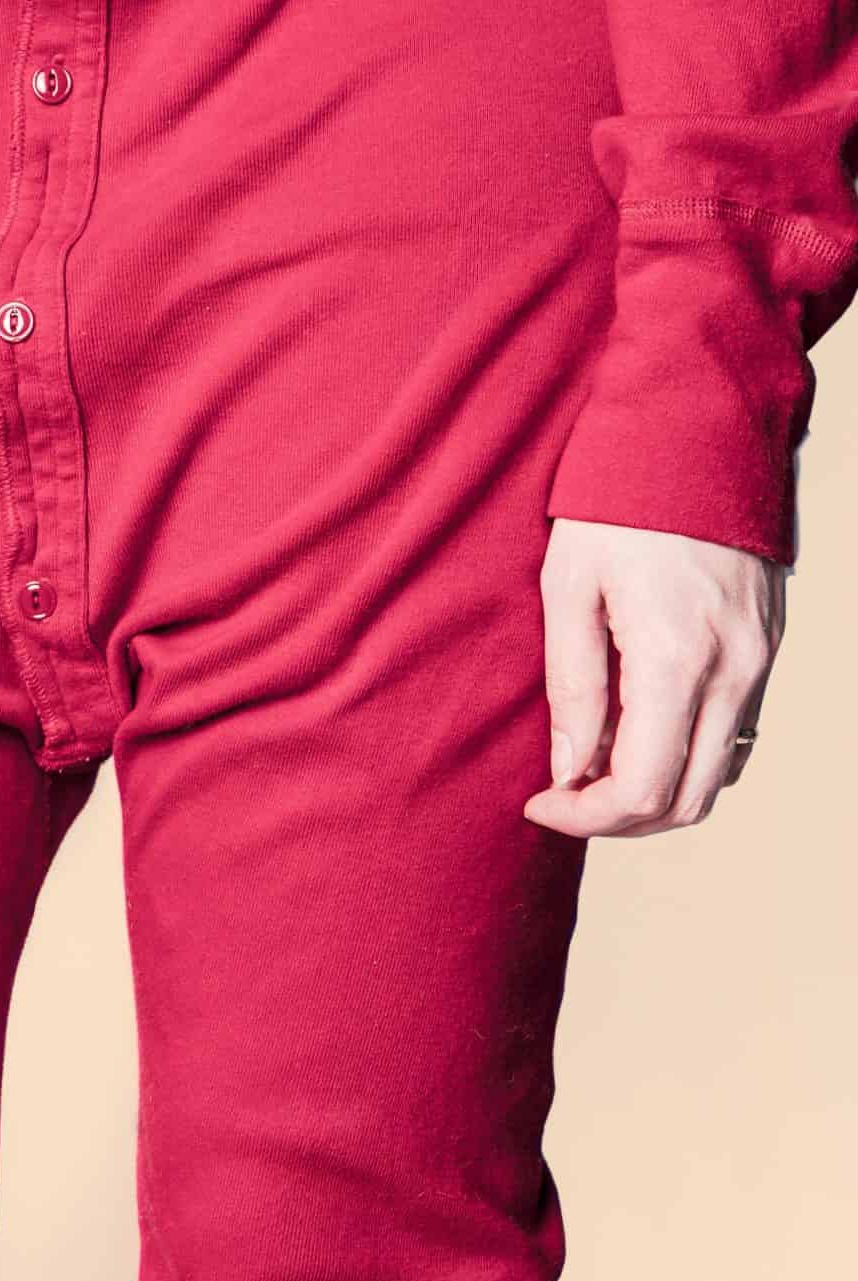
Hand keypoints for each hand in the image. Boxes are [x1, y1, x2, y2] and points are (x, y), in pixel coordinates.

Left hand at [524, 518, 786, 837]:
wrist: (699, 433)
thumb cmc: (618, 505)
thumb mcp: (567, 590)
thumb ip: (572, 688)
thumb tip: (569, 770)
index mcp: (678, 658)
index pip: (642, 788)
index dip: (584, 817)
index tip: (537, 804)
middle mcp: (736, 670)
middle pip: (687, 800)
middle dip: (617, 820)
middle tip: (558, 800)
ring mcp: (762, 661)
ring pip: (718, 777)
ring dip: (655, 796)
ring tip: (589, 773)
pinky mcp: (769, 649)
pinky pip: (736, 736)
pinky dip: (688, 760)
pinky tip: (635, 739)